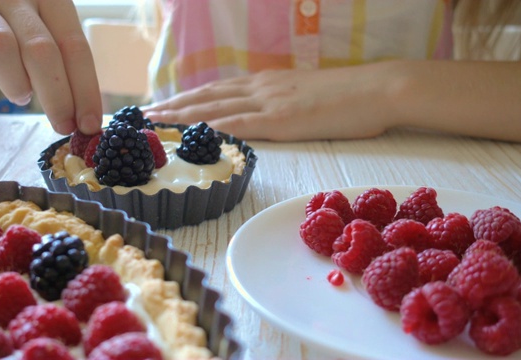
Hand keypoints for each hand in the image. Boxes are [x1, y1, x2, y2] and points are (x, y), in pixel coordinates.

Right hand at [0, 0, 101, 134]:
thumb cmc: (12, 34)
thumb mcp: (43, 42)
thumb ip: (64, 69)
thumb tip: (87, 119)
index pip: (75, 45)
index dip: (85, 88)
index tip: (88, 125)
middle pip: (42, 48)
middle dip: (57, 96)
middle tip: (62, 126)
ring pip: (0, 44)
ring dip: (15, 82)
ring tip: (21, 96)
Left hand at [143, 65, 394, 140]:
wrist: (378, 88)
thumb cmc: (349, 97)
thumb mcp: (306, 96)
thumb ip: (282, 104)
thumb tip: (267, 115)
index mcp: (266, 83)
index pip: (216, 90)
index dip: (186, 99)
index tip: (162, 106)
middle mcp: (260, 88)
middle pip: (206, 97)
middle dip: (172, 106)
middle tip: (142, 115)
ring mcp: (269, 102)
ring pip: (213, 107)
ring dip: (179, 116)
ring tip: (152, 123)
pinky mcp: (281, 119)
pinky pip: (238, 124)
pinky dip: (209, 129)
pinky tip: (190, 135)